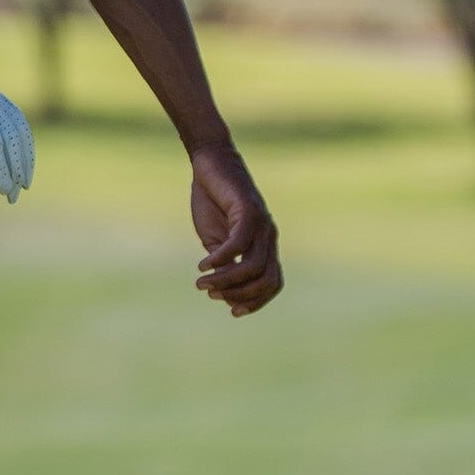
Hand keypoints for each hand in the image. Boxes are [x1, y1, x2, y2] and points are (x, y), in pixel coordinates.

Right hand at [0, 86, 35, 202]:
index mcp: (0, 104)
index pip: (22, 133)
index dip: (26, 158)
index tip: (25, 181)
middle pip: (19, 138)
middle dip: (22, 168)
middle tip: (19, 193)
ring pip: (10, 142)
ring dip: (13, 172)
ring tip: (10, 195)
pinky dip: (2, 169)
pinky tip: (3, 187)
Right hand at [189, 142, 281, 316]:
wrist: (211, 163)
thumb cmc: (213, 201)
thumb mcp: (216, 239)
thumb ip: (223, 263)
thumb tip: (223, 290)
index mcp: (264, 244)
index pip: (273, 282)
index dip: (257, 301)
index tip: (232, 311)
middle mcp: (268, 236)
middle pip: (267, 279)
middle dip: (240, 294)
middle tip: (211, 293)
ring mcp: (261, 223)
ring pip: (254, 266)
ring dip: (226, 280)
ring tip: (202, 283)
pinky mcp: (248, 210)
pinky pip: (239, 244)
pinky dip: (221, 258)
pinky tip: (203, 264)